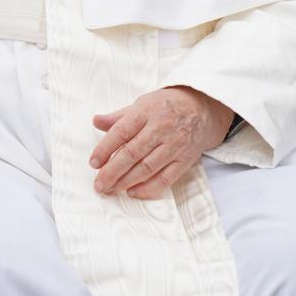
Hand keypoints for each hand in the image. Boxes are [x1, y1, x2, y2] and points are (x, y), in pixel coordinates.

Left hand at [89, 86, 233, 199]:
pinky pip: (166, 178)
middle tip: (99, 184)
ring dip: (127, 181)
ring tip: (111, 189)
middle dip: (113, 171)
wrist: (202, 108)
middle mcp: (161, 128)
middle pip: (133, 153)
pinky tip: (133, 192)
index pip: (121, 132)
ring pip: (147, 168)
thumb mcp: (142, 104)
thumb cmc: (166, 106)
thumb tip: (96, 121)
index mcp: (146, 112)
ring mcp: (174, 145)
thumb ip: (118, 117)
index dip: (105, 149)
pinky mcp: (185, 160)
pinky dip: (148, 188)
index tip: (93, 163)